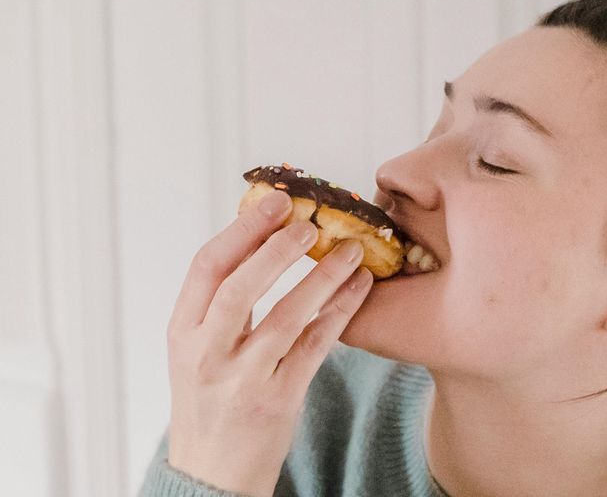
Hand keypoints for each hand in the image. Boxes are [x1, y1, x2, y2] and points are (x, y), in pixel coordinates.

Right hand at [165, 190, 372, 496]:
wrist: (211, 473)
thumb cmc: (209, 402)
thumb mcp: (196, 350)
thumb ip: (219, 303)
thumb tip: (260, 237)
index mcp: (182, 333)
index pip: (206, 268)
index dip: (242, 230)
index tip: (275, 202)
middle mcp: (206, 356)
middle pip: (239, 288)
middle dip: (276, 248)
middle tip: (310, 221)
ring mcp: (242, 381)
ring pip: (285, 317)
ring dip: (322, 277)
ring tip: (351, 249)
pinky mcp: (279, 400)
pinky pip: (315, 346)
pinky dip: (340, 312)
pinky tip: (359, 288)